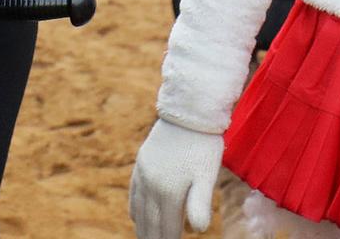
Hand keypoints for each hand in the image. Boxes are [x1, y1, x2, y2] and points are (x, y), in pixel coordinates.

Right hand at [128, 117, 225, 238]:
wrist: (188, 112)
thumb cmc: (203, 146)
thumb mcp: (206, 175)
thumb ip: (200, 204)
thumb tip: (199, 231)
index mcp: (168, 191)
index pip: (167, 228)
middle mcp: (151, 185)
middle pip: (150, 222)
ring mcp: (143, 174)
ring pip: (139, 209)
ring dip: (142, 228)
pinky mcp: (141, 163)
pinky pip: (133, 193)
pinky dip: (134, 209)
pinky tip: (136, 216)